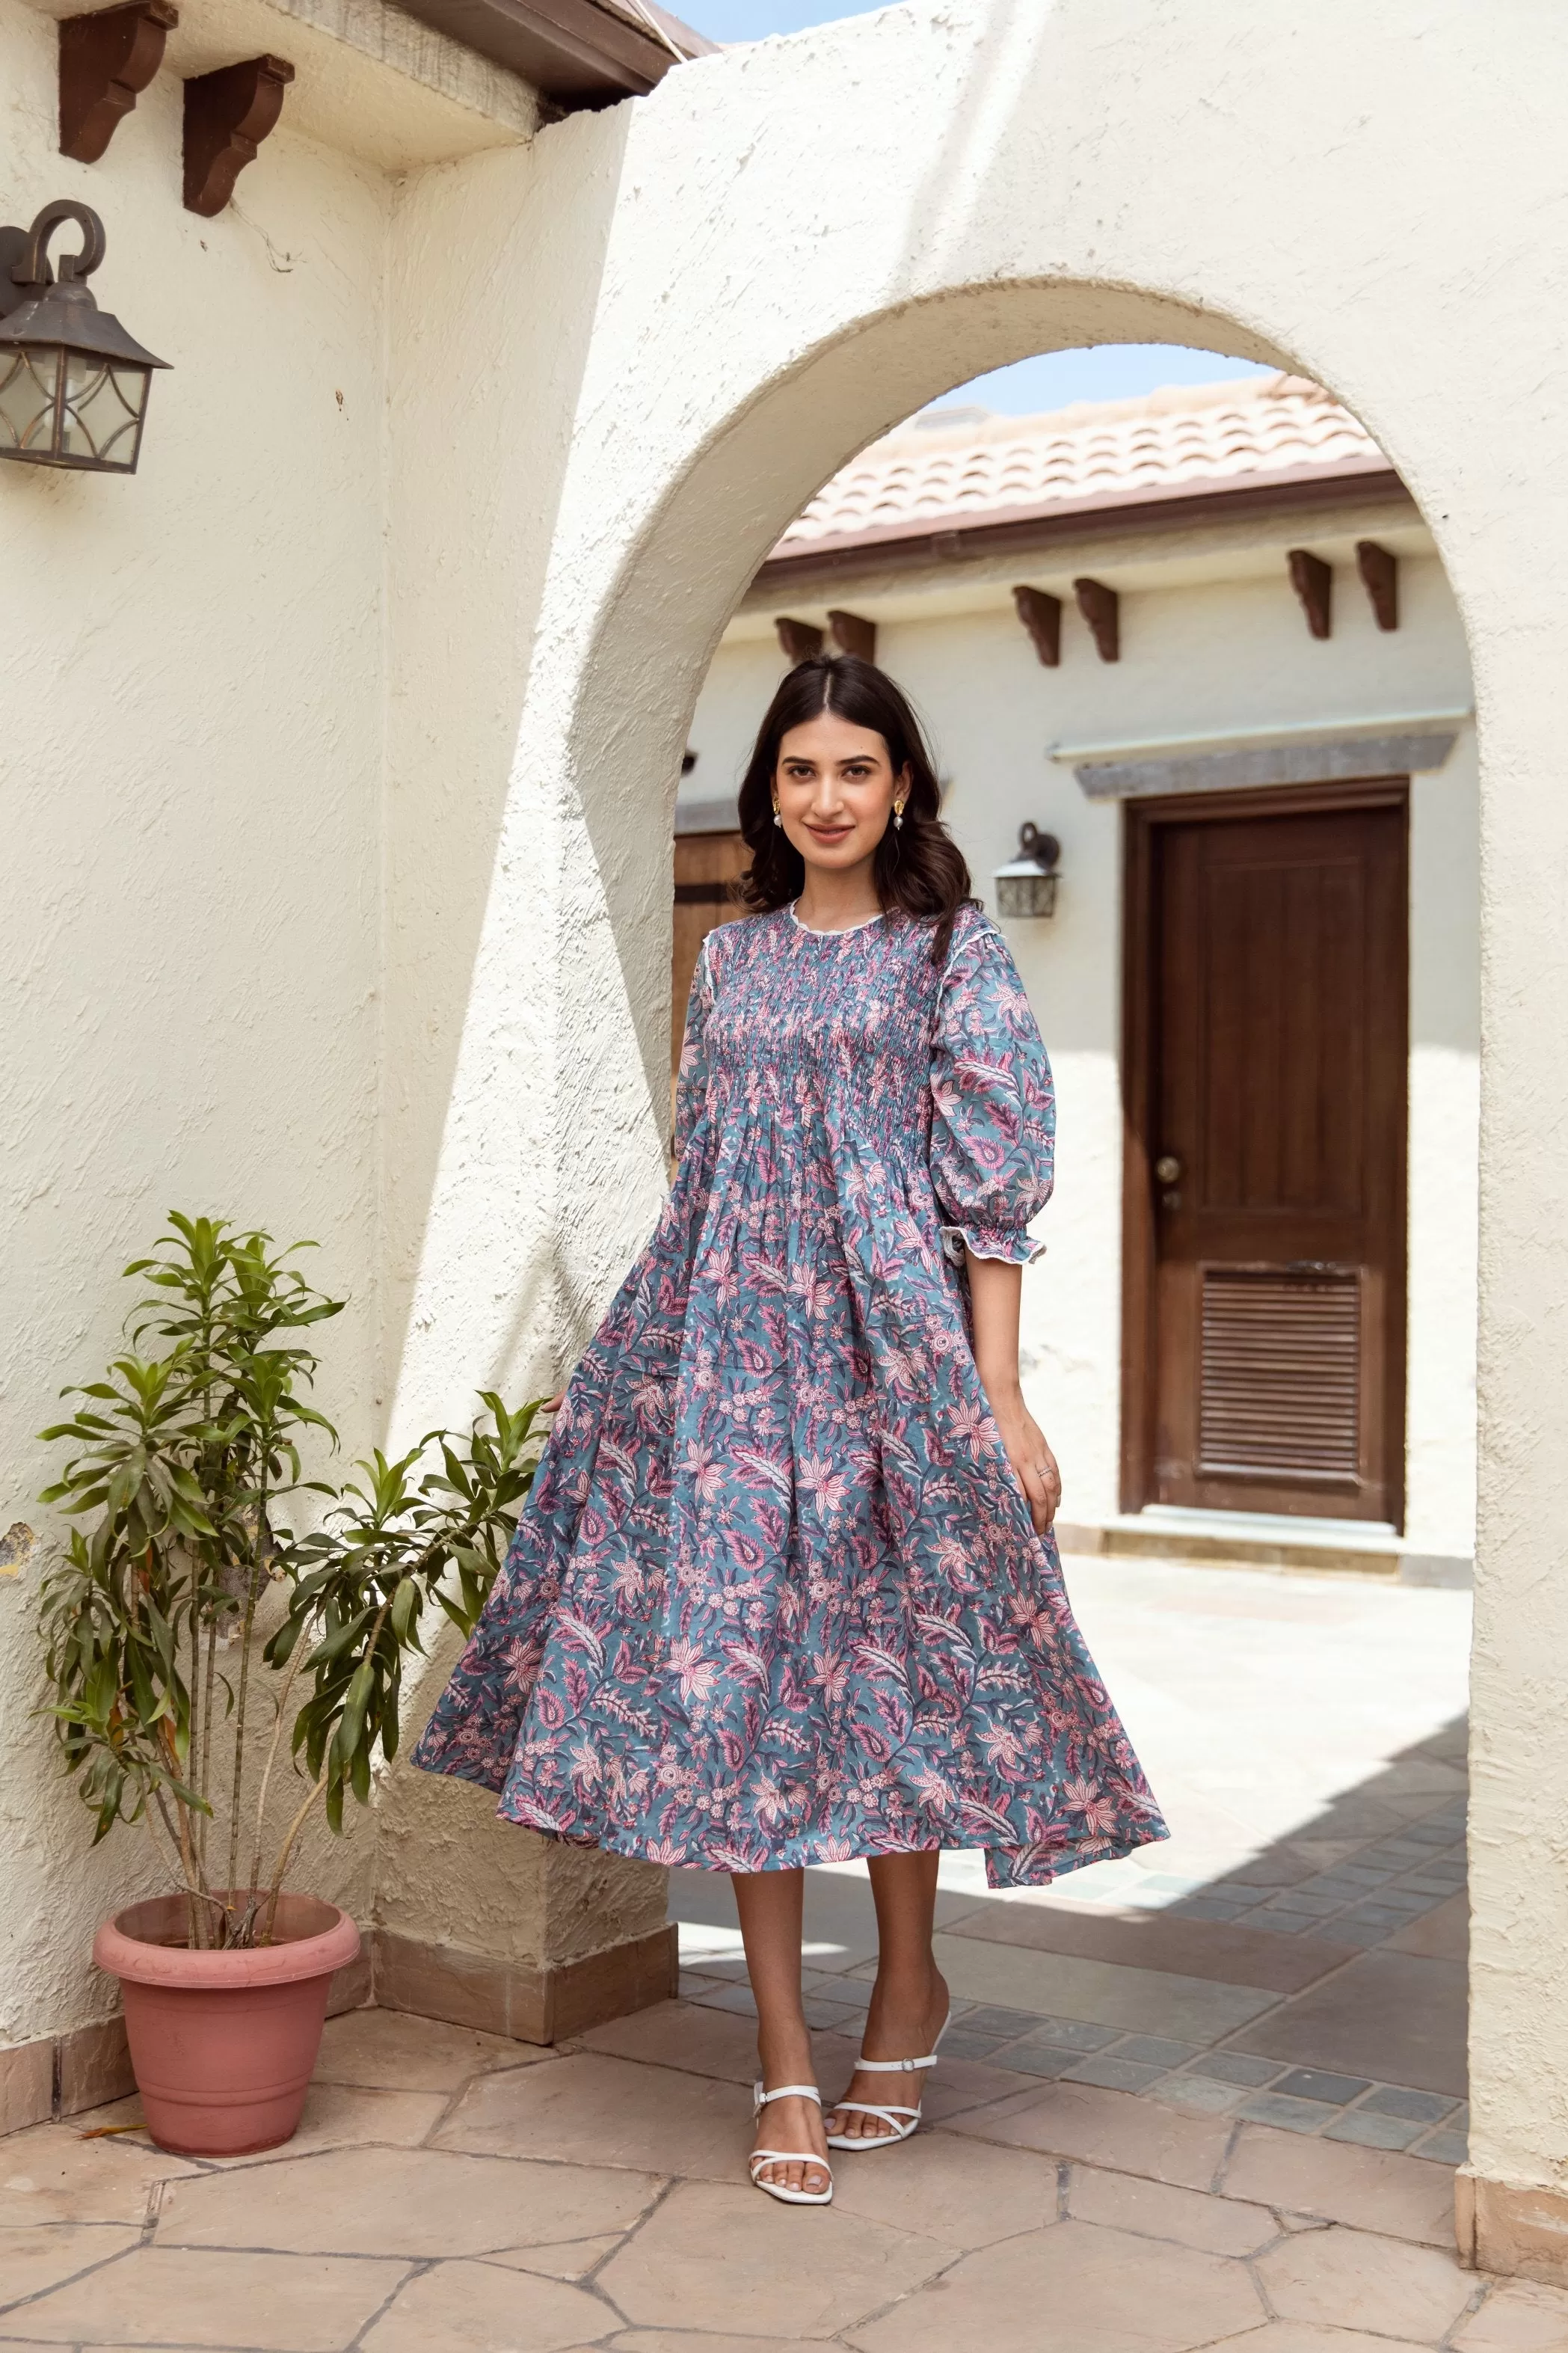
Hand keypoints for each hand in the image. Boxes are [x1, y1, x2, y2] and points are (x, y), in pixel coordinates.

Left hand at [990, 1395, 1060, 1535]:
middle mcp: (1028, 1460)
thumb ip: (994, 1472)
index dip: (1028, 1517)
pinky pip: (1054, 1471)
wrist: (1001, 1396)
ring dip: (1052, 1507)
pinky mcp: (1043, 1446)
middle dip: (1043, 1518)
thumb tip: (1001, 1495)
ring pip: (1052, 1486)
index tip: (1026, 1532)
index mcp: (1012, 1462)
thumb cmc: (984, 1423)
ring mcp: (1038, 1452)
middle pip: (1042, 1496)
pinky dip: (1057, 1488)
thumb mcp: (983, 1451)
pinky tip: (1056, 1499)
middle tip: (1040, 1533)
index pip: (1027, 1498)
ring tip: (1050, 1521)